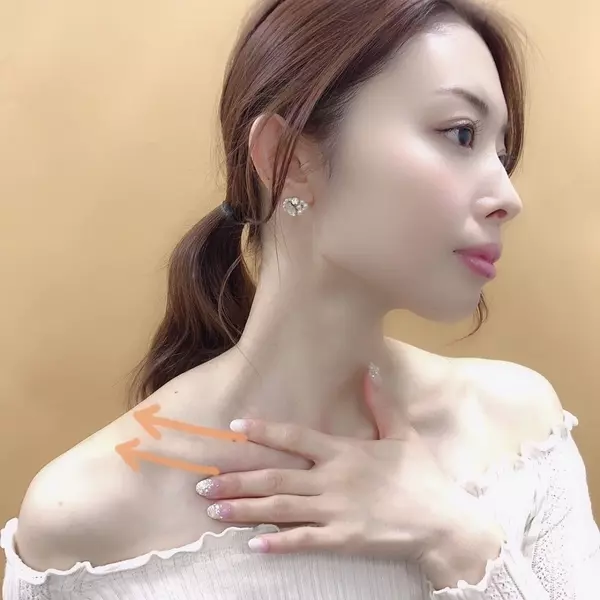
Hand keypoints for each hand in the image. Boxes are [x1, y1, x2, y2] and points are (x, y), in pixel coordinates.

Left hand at [195, 365, 498, 574]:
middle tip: (204, 481)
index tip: (236, 426)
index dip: (265, 430)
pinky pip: (304, 541)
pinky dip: (276, 543)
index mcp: (345, 451)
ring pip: (281, 508)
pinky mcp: (343, 539)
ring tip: (214, 510)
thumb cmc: (423, 477)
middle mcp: (334, 479)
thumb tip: (368, 369)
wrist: (444, 522)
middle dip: (238, 479)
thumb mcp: (403, 435)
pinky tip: (252, 544)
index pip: (297, 436)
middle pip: (277, 476)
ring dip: (245, 509)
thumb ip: (381, 403)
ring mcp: (336, 511)